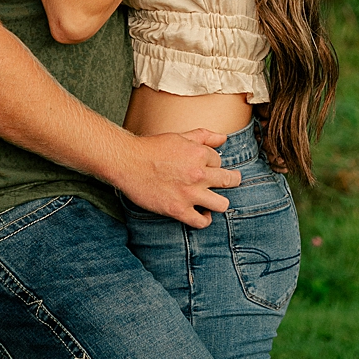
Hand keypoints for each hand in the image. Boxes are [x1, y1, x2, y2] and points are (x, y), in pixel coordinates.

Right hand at [114, 129, 240, 227]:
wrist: (128, 162)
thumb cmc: (152, 148)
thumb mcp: (179, 137)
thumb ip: (203, 136)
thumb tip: (223, 138)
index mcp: (199, 154)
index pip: (219, 161)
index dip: (213, 164)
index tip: (204, 166)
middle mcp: (198, 174)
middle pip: (229, 181)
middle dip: (231, 180)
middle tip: (228, 182)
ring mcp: (189, 194)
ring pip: (222, 204)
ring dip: (220, 202)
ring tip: (214, 200)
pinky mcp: (178, 210)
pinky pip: (202, 221)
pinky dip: (204, 219)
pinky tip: (201, 213)